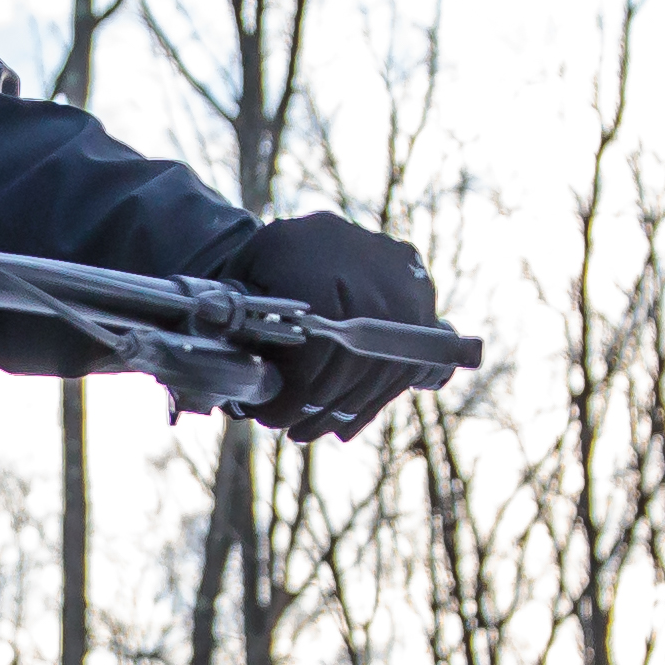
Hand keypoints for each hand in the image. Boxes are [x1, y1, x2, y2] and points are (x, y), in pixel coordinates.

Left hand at [228, 208, 441, 442]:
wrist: (314, 236)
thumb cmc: (268, 263)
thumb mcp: (241, 280)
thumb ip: (241, 325)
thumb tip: (247, 386)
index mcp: (317, 259)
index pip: (317, 348)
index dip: (296, 392)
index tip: (273, 415)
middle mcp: (371, 267)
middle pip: (353, 361)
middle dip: (319, 407)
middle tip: (293, 428)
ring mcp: (404, 283)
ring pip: (382, 369)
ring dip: (346, 410)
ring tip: (313, 428)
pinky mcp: (422, 301)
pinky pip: (405, 364)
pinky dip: (372, 399)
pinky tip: (343, 419)